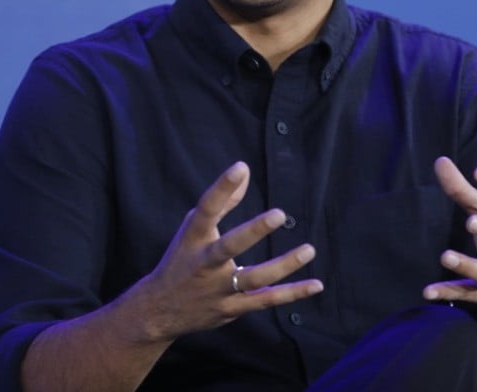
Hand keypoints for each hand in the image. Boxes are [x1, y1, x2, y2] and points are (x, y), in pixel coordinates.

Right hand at [139, 161, 322, 340]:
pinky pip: (265, 300)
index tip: (240, 167)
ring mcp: (218, 289)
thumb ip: (222, 201)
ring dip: (283, 266)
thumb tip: (245, 171)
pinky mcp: (232, 308)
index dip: (222, 187)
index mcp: (193, 239)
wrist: (160, 310)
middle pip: (228, 246)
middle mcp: (204, 264)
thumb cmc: (183, 258)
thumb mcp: (194, 228)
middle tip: (279, 214)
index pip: (206, 209)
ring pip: (253, 279)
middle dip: (253, 231)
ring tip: (309, 249)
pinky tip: (316, 284)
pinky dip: (292, 293)